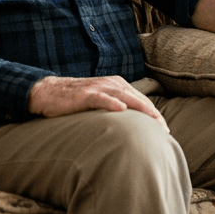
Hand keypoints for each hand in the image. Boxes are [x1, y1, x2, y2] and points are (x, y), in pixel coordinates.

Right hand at [28, 75, 167, 130]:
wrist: (48, 93)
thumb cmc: (76, 101)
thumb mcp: (100, 103)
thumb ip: (115, 110)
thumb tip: (131, 129)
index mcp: (118, 85)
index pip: (141, 100)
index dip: (154, 114)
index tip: (165, 130)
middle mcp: (112, 84)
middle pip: (138, 98)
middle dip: (152, 113)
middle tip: (164, 129)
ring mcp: (98, 88)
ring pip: (124, 96)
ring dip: (140, 108)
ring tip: (153, 120)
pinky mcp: (85, 94)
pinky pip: (101, 97)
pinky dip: (112, 102)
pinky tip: (122, 108)